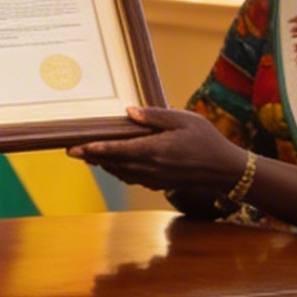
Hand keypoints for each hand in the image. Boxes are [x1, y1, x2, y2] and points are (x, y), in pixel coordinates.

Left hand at [68, 106, 245, 192]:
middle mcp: (150, 167)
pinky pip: (131, 178)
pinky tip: (112, 164)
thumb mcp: (184, 119)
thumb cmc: (207, 140)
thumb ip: (155, 116)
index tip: (79, 147)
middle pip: (113, 163)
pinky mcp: (158, 184)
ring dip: (103, 165)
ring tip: (87, 156)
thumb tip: (129, 112)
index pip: (118, 150)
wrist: (224, 170)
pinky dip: (117, 171)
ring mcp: (153, 178)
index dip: (96, 149)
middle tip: (71, 151)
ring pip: (120, 172)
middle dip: (92, 157)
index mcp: (155, 150)